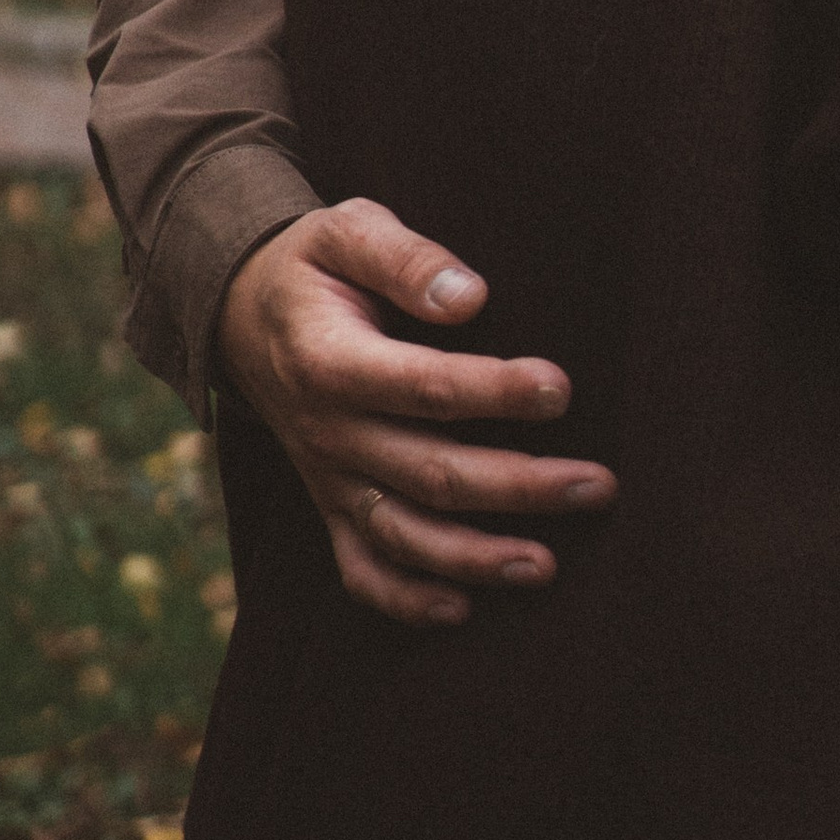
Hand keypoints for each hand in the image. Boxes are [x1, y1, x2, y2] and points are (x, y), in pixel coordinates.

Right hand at [216, 201, 615, 627]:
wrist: (241, 312)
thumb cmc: (315, 264)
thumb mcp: (347, 229)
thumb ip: (406, 257)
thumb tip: (470, 296)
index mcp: (330, 360)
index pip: (425, 386)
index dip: (495, 392)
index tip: (561, 389)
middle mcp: (328, 432)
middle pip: (431, 472)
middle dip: (519, 485)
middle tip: (598, 486)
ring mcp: (327, 478)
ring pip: (404, 535)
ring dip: (477, 558)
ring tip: (549, 565)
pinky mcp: (328, 505)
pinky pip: (360, 568)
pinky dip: (406, 599)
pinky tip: (463, 610)